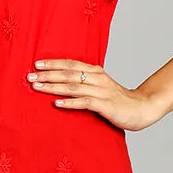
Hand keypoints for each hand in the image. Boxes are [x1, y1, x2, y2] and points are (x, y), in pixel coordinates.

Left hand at [26, 59, 158, 131]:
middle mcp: (97, 78)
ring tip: (37, 87)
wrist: (142, 108)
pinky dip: (69, 102)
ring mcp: (101, 91)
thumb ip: (84, 83)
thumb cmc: (118, 100)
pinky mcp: (105, 105)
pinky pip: (84, 102)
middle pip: (68, 73)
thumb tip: (62, 82)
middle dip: (48, 75)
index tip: (36, 64)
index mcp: (96, 72)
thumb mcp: (100, 87)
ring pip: (73, 86)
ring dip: (53, 86)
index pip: (71, 63)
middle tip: (30, 77)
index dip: (53, 63)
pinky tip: (56, 103)